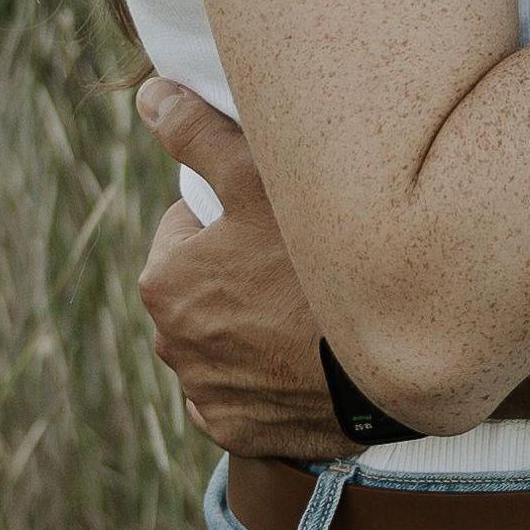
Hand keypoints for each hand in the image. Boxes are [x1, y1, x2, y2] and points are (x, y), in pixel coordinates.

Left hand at [131, 85, 353, 461]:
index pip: (188, 228)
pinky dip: (265, 379)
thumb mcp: (257, 178)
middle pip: (203, 288)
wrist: (381, 364)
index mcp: (162, 280)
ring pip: (222, 341)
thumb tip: (149, 96)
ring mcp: (204, 395)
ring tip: (307, 311)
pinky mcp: (238, 433)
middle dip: (235, 274)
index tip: (274, 222)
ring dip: (250, 326)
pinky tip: (304, 359)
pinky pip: (242, 395)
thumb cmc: (315, 261)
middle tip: (295, 264)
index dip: (232, 217)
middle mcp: (169, 345)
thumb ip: (197, 134)